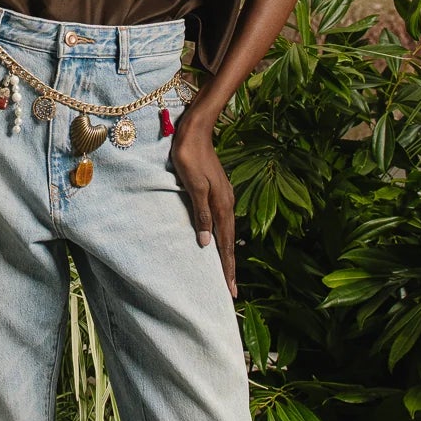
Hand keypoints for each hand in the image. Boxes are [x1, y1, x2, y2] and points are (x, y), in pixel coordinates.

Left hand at [168, 109, 236, 297]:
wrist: (196, 131)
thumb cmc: (190, 156)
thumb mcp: (193, 186)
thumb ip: (201, 214)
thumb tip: (207, 243)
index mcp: (222, 205)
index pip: (225, 244)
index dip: (227, 267)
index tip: (230, 290)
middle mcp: (226, 203)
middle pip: (229, 241)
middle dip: (230, 266)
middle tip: (230, 290)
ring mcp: (223, 197)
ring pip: (227, 232)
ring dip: (227, 253)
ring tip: (226, 271)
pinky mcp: (217, 191)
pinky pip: (223, 222)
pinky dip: (222, 237)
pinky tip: (218, 240)